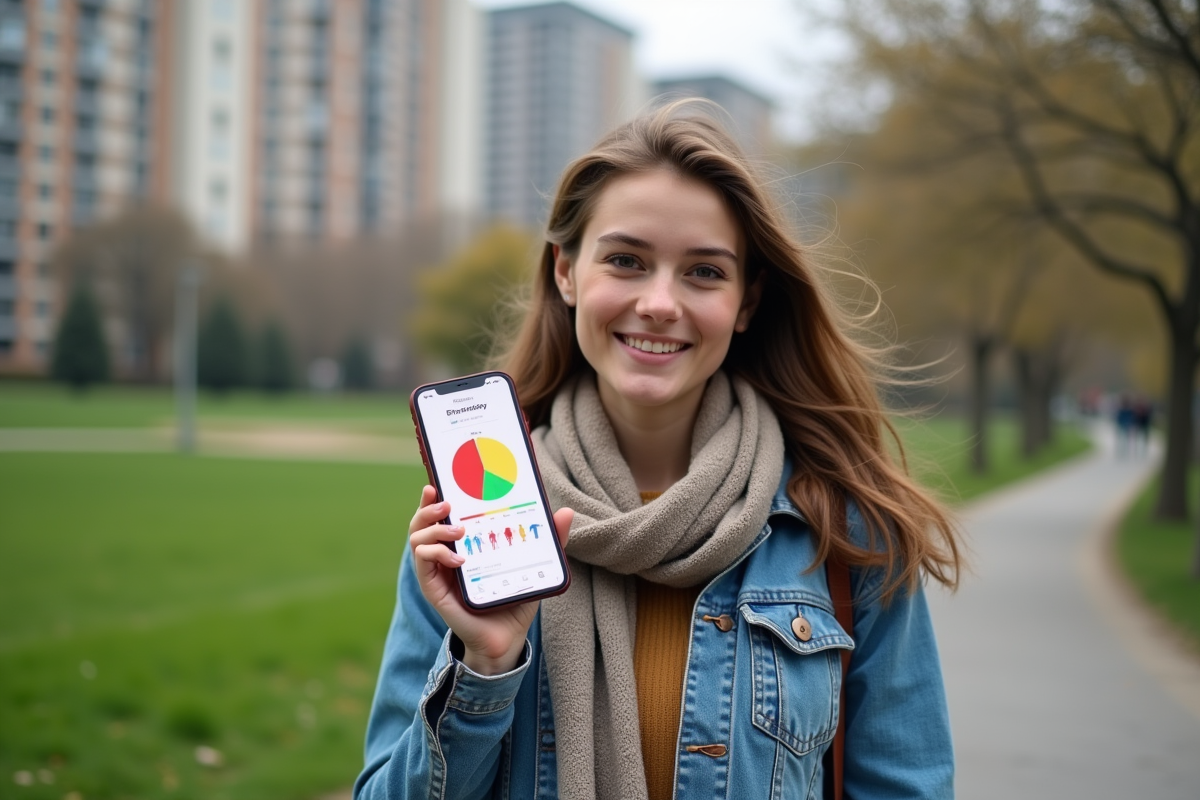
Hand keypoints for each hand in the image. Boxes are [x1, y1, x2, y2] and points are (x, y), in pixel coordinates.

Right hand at [407, 485, 572, 675]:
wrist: (506, 638)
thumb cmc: (513, 599)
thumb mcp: (533, 564)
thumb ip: (549, 540)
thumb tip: (567, 513)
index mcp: (462, 543)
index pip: (442, 514)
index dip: (436, 495)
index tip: (440, 481)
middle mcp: (445, 554)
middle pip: (422, 521)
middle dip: (429, 506)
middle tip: (448, 503)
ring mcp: (437, 571)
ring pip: (417, 538)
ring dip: (434, 529)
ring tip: (458, 531)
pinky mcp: (434, 588)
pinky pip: (422, 563)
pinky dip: (436, 554)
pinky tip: (458, 559)